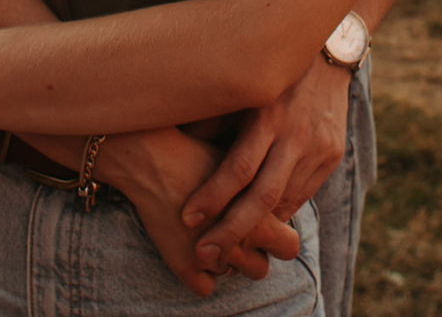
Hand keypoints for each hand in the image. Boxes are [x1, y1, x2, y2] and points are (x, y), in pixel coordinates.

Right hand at [96, 129, 301, 294]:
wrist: (152, 157)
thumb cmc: (197, 151)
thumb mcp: (241, 163)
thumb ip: (262, 184)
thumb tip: (277, 189)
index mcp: (261, 217)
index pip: (289, 247)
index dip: (280, 238)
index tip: (266, 225)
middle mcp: (240, 243)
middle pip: (260, 269)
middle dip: (252, 255)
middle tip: (238, 233)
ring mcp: (212, 258)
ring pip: (230, 275)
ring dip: (225, 262)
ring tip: (212, 235)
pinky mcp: (183, 266)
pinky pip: (203, 288)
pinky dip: (199, 275)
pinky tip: (192, 248)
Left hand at [183, 55, 350, 272]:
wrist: (328, 52)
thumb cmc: (268, 72)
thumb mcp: (239, 87)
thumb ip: (212, 118)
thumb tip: (177, 145)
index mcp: (267, 115)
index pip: (238, 168)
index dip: (212, 197)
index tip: (187, 220)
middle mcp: (295, 134)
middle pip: (261, 197)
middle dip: (230, 231)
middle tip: (204, 254)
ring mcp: (318, 147)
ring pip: (284, 201)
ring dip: (255, 228)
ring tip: (225, 247)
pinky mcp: (332, 155)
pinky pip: (302, 195)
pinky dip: (279, 213)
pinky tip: (257, 224)